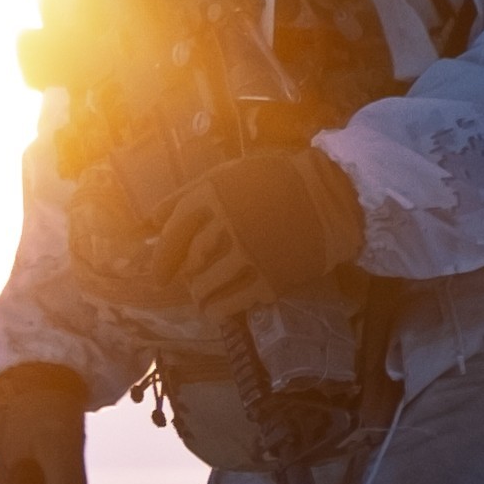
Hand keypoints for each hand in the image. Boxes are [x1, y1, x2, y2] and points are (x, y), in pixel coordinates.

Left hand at [176, 144, 363, 311]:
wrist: (331, 198)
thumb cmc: (277, 181)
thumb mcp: (229, 174)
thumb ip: (188, 194)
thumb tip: (152, 220)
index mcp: (213, 196)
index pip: (174, 233)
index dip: (162, 258)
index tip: (158, 276)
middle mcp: (227, 226)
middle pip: (191, 262)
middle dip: (187, 275)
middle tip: (190, 280)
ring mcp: (249, 255)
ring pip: (207, 286)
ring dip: (200, 294)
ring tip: (202, 296)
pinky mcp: (269, 280)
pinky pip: (232, 303)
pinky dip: (218, 309)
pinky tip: (215, 310)